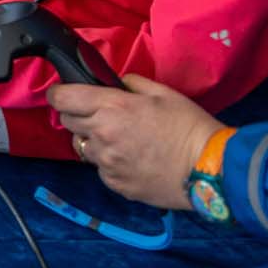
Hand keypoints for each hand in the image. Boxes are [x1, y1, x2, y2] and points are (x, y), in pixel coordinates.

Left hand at [48, 75, 223, 209]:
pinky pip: (100, 169)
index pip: (63, 98)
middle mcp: (102, 135)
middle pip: (68, 123)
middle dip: (78, 116)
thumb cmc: (189, 126)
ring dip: (95, 141)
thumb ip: (131, 84)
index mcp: (111, 108)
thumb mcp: (162, 92)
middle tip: (101, 115)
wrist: (208, 169)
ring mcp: (107, 163)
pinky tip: (132, 160)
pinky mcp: (115, 184)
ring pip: (83, 148)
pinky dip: (110, 163)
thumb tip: (114, 84)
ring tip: (122, 141)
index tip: (64, 94)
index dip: (59, 94)